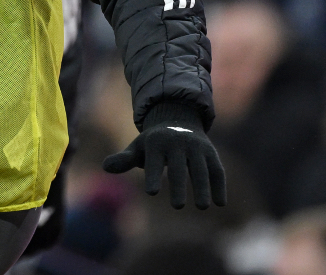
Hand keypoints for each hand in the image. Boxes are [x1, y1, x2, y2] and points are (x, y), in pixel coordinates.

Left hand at [102, 101, 225, 209]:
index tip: (151, 192)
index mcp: (157, 142)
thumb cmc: (154, 143)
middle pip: (179, 166)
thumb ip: (124, 159)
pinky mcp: (211, 152)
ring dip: (202, 187)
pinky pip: (217, 169)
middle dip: (178, 185)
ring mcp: (196, 147)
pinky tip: (220, 203)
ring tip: (202, 207)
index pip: (154, 161)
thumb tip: (104, 167)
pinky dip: (219, 184)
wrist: (177, 119)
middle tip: (177, 206)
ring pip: (201, 168)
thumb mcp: (138, 148)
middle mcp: (178, 142)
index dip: (152, 175)